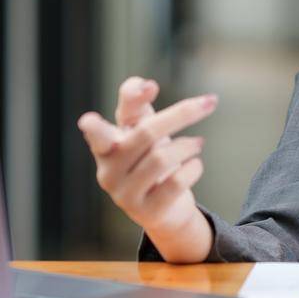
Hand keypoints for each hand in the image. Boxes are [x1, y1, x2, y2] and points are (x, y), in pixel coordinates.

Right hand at [78, 78, 216, 260]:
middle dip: (182, 113)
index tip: (88, 119)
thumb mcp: (141, 127)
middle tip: (210, 103)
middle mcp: (109, 172)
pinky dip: (193, 168)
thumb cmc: (149, 157)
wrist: (165, 207)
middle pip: (146, 133)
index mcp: (105, 147)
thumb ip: (137, 102)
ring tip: (197, 144)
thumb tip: (146, 85)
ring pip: (162, 159)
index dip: (94, 127)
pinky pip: (175, 183)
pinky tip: (195, 165)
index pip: (97, 134)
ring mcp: (125, 195)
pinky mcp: (147, 212)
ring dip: (189, 146)